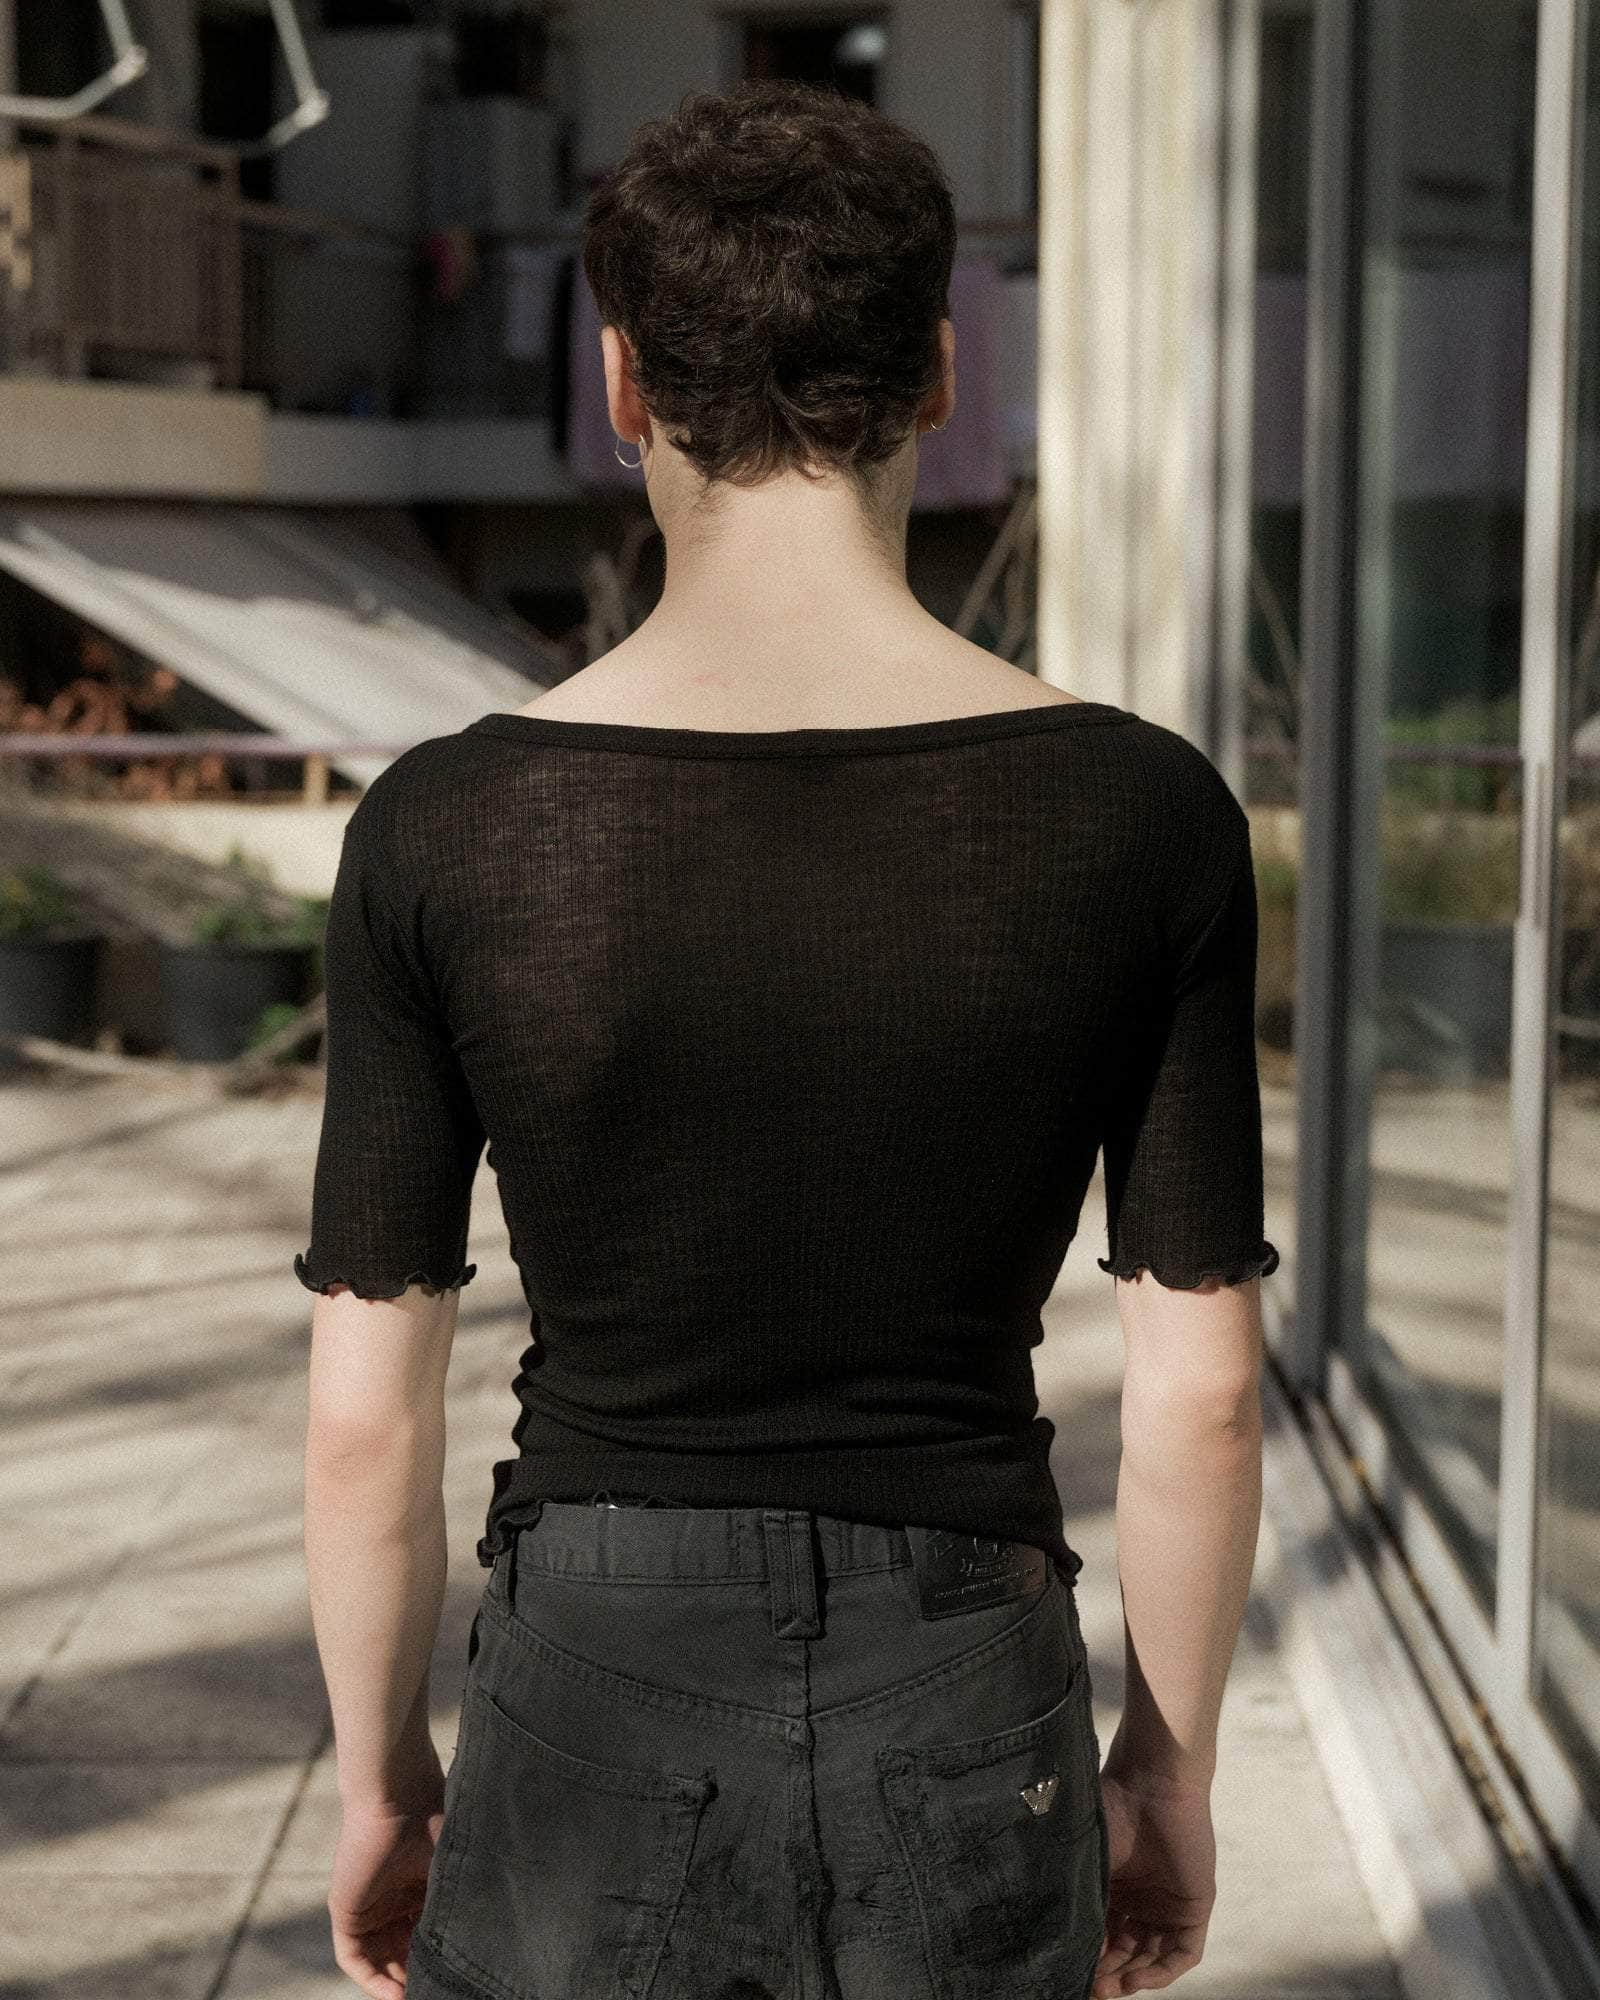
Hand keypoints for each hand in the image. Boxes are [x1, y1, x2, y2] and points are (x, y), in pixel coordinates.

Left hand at [327, 1791, 444, 1998]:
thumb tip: (483, 1946)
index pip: (428, 1934)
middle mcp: (395, 1899)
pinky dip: (372, 1980)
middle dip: (419, 1976)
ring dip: (396, 1983)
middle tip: (441, 1991)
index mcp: (422, 1886)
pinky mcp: (346, 1912)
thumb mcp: (453, 1870)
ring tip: (418, 1996)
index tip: (458, 1979)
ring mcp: (370, 1907)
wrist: (400, 1796)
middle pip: (404, 1952)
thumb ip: (457, 1904)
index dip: (440, 1960)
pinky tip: (394, 1995)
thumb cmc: (435, 1820)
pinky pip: (354, 1957)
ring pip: (382, 1959)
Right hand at [1088, 1758, 1216, 1995]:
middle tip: (1090, 1988)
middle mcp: (1141, 1899)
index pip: (1102, 1935)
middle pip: (1126, 1951)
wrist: (1149, 1783)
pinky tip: (1136, 1978)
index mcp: (1112, 1886)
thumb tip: (1053, 1943)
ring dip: (1131, 1977)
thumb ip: (1077, 1900)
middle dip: (1108, 1974)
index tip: (1067, 1971)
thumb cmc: (1108, 1812)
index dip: (1087, 1957)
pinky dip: (1160, 1972)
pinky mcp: (1195, 1907)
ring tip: (1108, 1988)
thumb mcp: (1086, 1863)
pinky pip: (1183, 1953)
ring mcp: (1169, 1905)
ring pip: (1151, 1957)